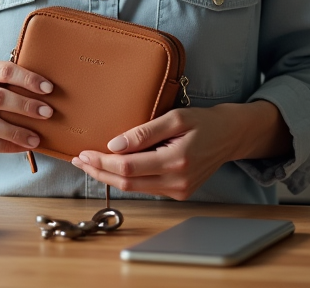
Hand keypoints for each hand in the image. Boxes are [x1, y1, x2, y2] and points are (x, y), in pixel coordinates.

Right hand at [0, 60, 54, 153]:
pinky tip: (22, 147)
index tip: (48, 88)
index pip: (4, 71)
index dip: (28, 79)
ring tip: (36, 138)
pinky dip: (7, 146)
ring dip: (17, 132)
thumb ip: (7, 79)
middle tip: (47, 113)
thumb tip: (46, 90)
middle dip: (26, 106)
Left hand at [70, 101, 289, 200]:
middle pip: (127, 183)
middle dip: (99, 172)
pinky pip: (145, 188)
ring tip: (88, 164)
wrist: (230, 136)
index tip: (83, 153)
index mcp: (177, 160)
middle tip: (78, 160)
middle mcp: (178, 181)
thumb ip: (144, 132)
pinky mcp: (179, 193)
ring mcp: (179, 190)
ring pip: (134, 189)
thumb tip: (113, 145)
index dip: (102, 162)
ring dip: (109, 177)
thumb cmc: (204, 121)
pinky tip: (112, 168)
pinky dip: (125, 179)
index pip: (128, 168)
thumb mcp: (175, 117)